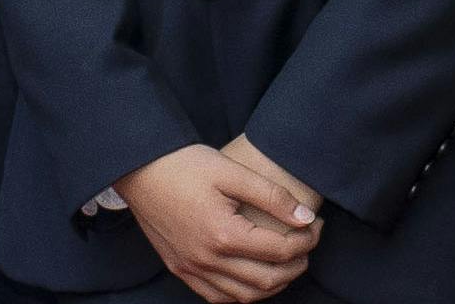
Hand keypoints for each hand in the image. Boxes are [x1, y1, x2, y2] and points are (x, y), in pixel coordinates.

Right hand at [113, 143, 319, 302]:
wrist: (138, 168)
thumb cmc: (183, 164)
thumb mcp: (231, 171)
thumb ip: (272, 196)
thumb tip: (305, 218)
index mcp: (223, 235)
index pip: (280, 250)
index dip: (307, 240)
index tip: (316, 224)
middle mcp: (207, 260)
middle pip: (268, 279)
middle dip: (297, 265)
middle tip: (306, 244)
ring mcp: (191, 268)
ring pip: (244, 296)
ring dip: (273, 284)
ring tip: (285, 262)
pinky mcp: (179, 268)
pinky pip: (217, 297)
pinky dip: (241, 294)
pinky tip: (252, 276)